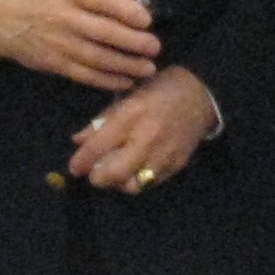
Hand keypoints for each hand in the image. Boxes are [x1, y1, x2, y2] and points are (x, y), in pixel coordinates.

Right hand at [0, 0, 161, 92]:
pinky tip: (125, 81)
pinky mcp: (54, 64)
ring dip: (127, 65)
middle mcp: (64, 17)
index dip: (129, 11)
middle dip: (134, 42)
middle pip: (105, 32)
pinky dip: (107, 80)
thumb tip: (127, 5)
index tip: (148, 20)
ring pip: (99, 58)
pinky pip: (85, 74)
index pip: (103, 0)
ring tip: (148, 68)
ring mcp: (59, 43)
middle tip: (155, 48)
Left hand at [68, 67, 217, 191]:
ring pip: (133, 185)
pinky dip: (139, 179)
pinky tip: (135, 169)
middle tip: (94, 174)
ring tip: (115, 172)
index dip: (80, 162)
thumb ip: (102, 121)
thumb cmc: (159, 90)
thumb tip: (78, 142)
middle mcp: (147, 137)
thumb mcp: (127, 97)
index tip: (74, 167)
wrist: (201, 93)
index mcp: (131, 115)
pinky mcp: (177, 164)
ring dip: (119, 183)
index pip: (97, 147)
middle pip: (114, 174)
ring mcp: (164, 153)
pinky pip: (151, 182)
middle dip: (98, 179)